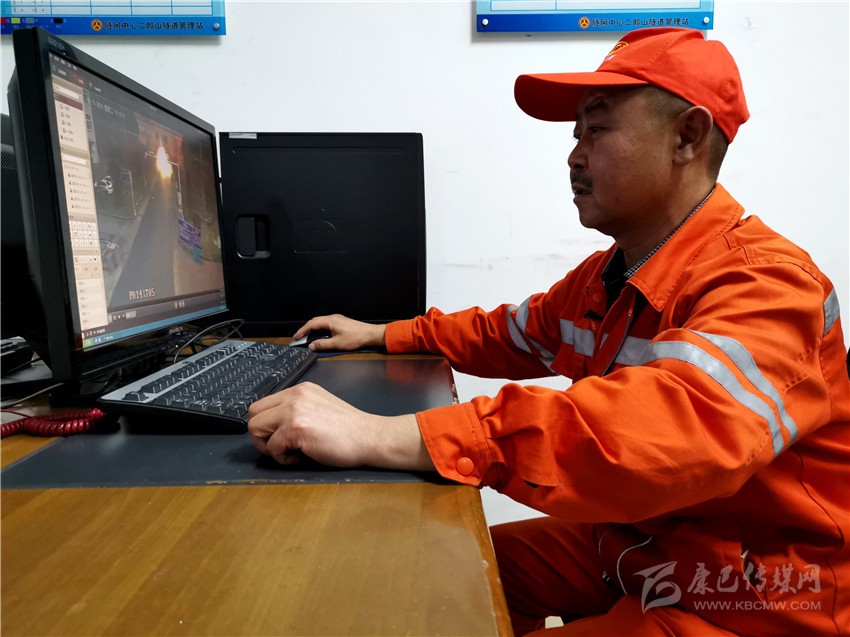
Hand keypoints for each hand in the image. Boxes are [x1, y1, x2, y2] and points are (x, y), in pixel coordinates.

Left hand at [247, 382, 434, 470]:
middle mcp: (295, 396)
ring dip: (268, 446)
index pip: (264, 404)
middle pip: (254, 414)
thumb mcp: (320, 408)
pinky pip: (272, 447)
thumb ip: (299, 410)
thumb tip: (275, 426)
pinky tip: (302, 457)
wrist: (370, 437)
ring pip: (256, 428)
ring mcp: (294, 410)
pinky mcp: (295, 428)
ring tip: (291, 452)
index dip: (268, 425)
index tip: (283, 437)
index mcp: (301, 390)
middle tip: (281, 447)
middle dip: (262, 435)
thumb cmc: (350, 430)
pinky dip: (283, 458)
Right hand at [292, 314, 385, 351]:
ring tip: (309, 337)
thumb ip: (322, 344)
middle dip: (306, 329)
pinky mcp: (341, 322)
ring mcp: (337, 319)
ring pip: (321, 322)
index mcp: (330, 321)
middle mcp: (333, 318)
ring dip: (314, 329)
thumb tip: (311, 345)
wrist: (370, 334)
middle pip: (315, 321)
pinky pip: (327, 324)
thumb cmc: (356, 338)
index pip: (311, 324)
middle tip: (300, 337)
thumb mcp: (337, 344)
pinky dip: (321, 329)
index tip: (296, 337)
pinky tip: (321, 336)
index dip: (302, 331)